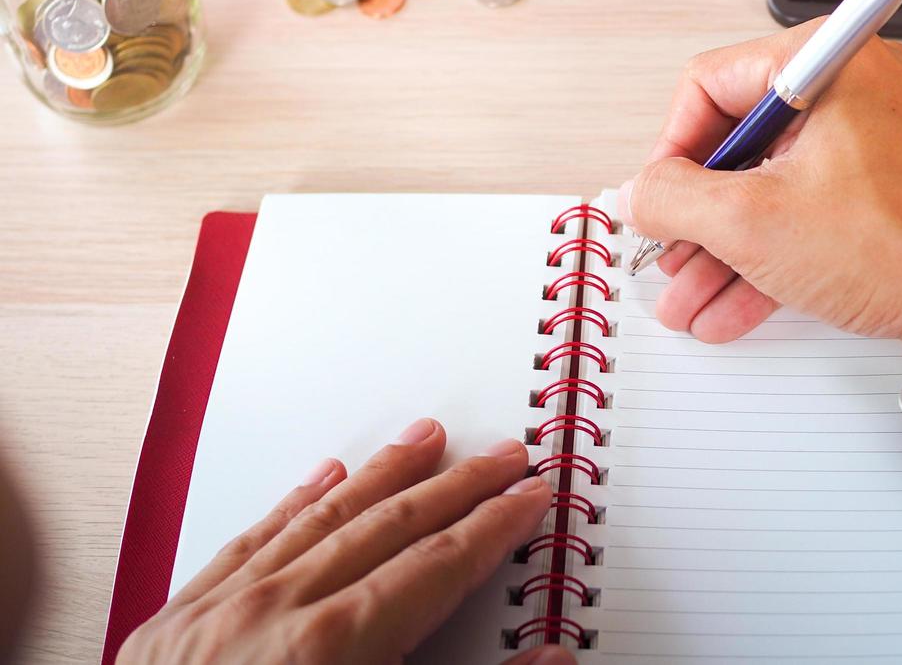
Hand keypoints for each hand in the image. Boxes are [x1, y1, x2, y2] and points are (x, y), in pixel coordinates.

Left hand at [119, 418, 573, 664]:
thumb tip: (551, 660)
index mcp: (336, 648)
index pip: (440, 566)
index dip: (494, 526)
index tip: (530, 494)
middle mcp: (276, 614)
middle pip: (388, 528)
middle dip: (455, 486)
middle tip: (501, 453)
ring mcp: (217, 614)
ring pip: (317, 521)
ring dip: (380, 476)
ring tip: (424, 438)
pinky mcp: (171, 626)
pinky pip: (244, 545)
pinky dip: (289, 508)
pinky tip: (321, 478)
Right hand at [619, 22, 901, 433]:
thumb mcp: (756, 222)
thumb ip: (677, 201)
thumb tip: (639, 193)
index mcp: (830, 62)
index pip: (713, 82)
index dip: (671, 147)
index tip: (655, 198)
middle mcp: (856, 89)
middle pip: (741, 140)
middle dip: (696, 213)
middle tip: (665, 254)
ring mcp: (875, 142)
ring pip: (773, 186)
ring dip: (724, 248)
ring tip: (687, 301)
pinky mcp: (888, 191)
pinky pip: (809, 213)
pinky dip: (770, 256)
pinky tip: (730, 308)